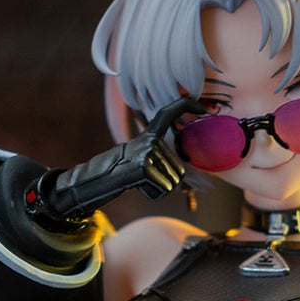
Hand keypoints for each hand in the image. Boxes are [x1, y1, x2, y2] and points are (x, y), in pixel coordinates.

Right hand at [36, 96, 198, 221]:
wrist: (94, 180)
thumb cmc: (119, 172)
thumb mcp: (140, 156)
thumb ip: (158, 153)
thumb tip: (180, 163)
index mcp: (148, 134)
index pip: (170, 111)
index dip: (188, 106)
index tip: (205, 108)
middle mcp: (149, 139)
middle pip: (179, 169)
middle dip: (166, 182)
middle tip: (145, 179)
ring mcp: (146, 152)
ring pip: (173, 181)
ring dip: (159, 188)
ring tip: (140, 182)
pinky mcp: (143, 168)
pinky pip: (163, 189)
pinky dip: (152, 194)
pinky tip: (137, 186)